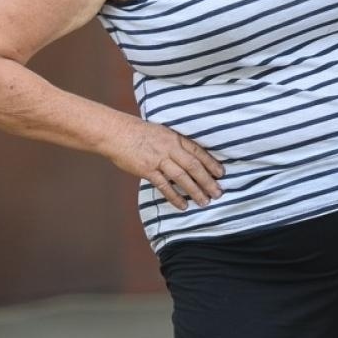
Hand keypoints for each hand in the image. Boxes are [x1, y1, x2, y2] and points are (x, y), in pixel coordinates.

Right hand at [108, 118, 224, 210]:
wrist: (116, 133)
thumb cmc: (138, 132)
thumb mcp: (161, 132)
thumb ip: (174, 144)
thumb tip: (187, 157)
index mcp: (175, 138)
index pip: (198, 152)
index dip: (211, 163)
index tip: (221, 174)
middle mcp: (170, 148)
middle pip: (194, 166)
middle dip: (207, 181)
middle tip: (218, 193)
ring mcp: (158, 159)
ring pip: (182, 177)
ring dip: (195, 191)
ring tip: (204, 202)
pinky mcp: (147, 170)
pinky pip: (164, 186)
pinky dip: (175, 197)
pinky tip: (183, 205)